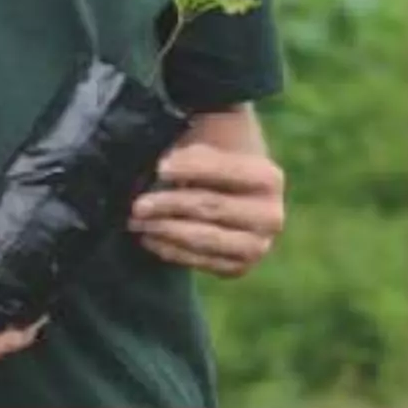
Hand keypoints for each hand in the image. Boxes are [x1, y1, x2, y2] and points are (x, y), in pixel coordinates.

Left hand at [130, 140, 285, 278]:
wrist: (231, 191)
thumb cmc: (213, 159)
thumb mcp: (210, 140)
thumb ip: (195, 147)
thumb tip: (164, 167)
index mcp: (269, 178)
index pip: (225, 171)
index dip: (191, 168)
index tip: (159, 167)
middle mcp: (271, 216)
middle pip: (211, 207)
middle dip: (170, 204)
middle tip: (137, 205)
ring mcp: (257, 246)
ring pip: (205, 238)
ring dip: (165, 230)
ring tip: (137, 222)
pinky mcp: (239, 267)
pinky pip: (201, 261)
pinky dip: (171, 250)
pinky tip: (149, 238)